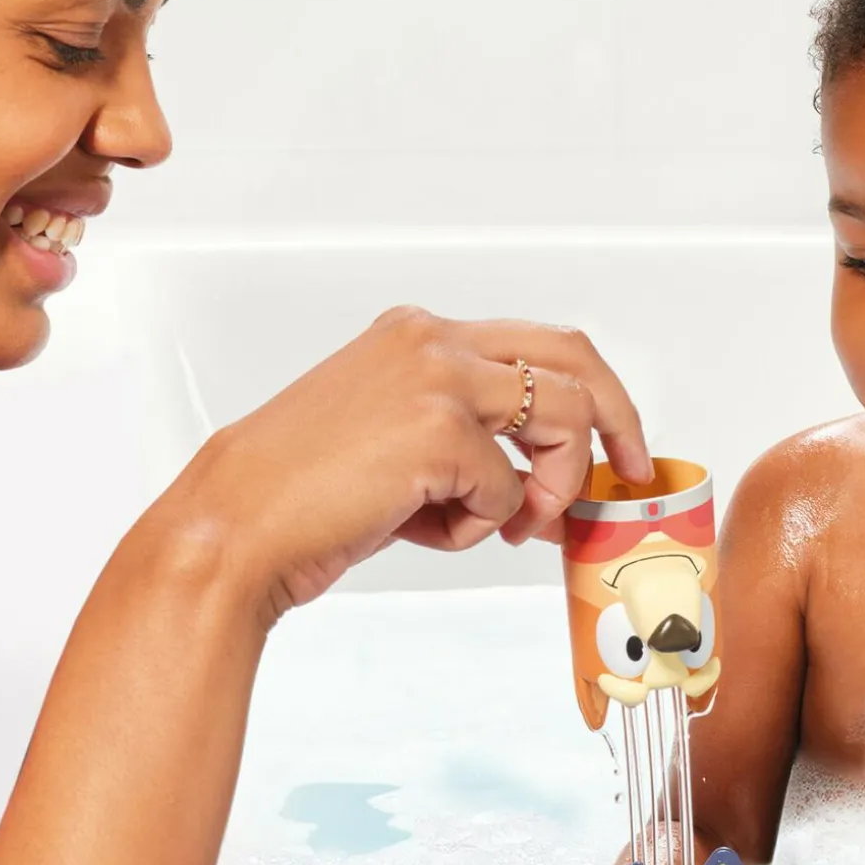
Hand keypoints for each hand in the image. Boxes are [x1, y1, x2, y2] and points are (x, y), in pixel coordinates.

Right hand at [167, 308, 651, 625]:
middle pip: (573, 359)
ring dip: (550, 489)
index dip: (591, 395)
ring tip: (505, 528)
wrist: (238, 527)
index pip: (537, 343)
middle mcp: (431, 341)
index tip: (615, 444)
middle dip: (617, 419)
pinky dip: (479, 527)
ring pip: (560, 422)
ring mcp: (438, 380)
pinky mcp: (439, 432)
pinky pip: (509, 493)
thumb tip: (549, 486)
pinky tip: (420, 529)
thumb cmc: (304, 498)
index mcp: (416, 335)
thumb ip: (471, 443)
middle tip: (627, 473)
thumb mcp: (397, 446)